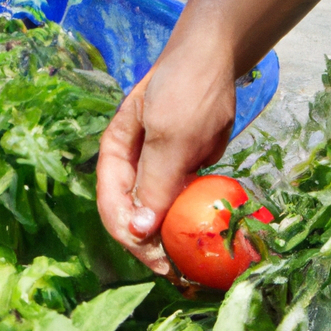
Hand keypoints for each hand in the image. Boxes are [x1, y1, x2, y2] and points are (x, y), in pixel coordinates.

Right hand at [96, 47, 236, 273]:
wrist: (216, 58)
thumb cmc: (187, 88)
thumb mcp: (171, 135)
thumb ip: (156, 180)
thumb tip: (142, 230)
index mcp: (116, 156)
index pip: (114, 209)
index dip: (133, 239)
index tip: (159, 261)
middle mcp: (133, 166)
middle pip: (135, 217)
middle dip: (153, 247)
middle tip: (180, 273)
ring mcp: (159, 168)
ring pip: (159, 214)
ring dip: (172, 240)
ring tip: (192, 266)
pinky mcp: (184, 168)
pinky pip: (184, 202)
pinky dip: (191, 221)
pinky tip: (205, 239)